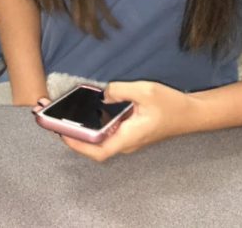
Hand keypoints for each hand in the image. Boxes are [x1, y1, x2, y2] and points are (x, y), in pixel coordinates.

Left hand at [33, 81, 200, 161]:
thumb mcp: (145, 91)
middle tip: (50, 117)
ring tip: (58, 112)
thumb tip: (102, 95)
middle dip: (70, 134)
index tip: (59, 131)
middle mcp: (125, 142)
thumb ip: (120, 91)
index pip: (98, 150)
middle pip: (92, 146)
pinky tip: (79, 108)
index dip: (77, 144)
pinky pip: (104, 131)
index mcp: (128, 137)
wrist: (191, 114)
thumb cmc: (171, 105)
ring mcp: (125, 138)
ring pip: (97, 139)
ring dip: (78, 129)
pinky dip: (89, 123)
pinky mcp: (126, 132)